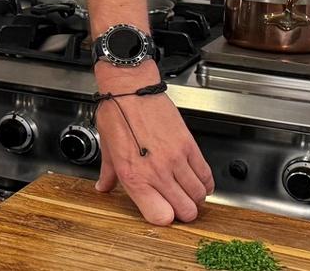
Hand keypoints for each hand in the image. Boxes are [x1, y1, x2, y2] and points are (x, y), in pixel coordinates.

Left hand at [94, 69, 213, 224]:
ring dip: (195, 198)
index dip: (164, 219)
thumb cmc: (116, 115)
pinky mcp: (189, 146)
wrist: (130, 91)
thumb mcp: (106, 149)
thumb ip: (108, 175)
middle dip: (184, 213)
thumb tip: (103, 188)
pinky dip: (205, 183)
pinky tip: (198, 181)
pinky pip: (206, 174)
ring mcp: (175, 160)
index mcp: (133, 177)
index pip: (160, 216)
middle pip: (185, 210)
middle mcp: (156, 172)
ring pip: (198, 194)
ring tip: (187, 193)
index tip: (162, 213)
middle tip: (179, 206)